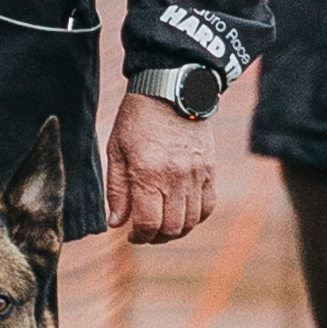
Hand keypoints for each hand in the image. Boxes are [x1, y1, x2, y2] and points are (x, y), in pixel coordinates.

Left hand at [106, 88, 214, 246]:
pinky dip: (195, 217)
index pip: (148, 224)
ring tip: (162, 226)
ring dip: (175, 231)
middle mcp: (175, 178)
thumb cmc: (137, 118)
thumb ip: (117, 189)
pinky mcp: (209, 170)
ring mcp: (196, 175)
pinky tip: (182, 214)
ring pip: (191, 221)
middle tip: (145, 233)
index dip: (139, 237)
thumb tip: (116, 222)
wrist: (170, 89)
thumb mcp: (116, 150)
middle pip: (171, 228)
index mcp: (148, 174)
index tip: (131, 235)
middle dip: (155, 238)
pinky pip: (208, 206)